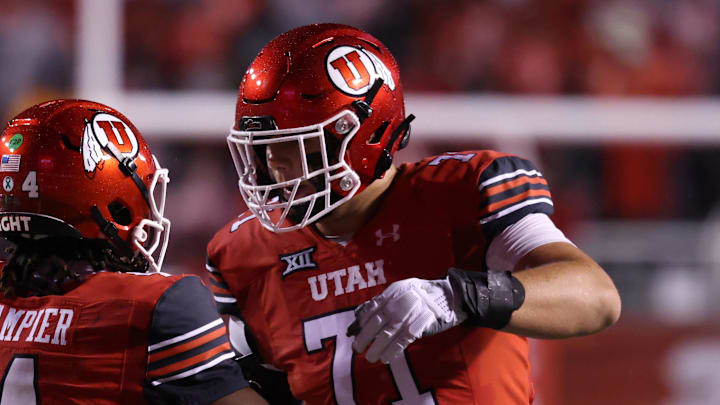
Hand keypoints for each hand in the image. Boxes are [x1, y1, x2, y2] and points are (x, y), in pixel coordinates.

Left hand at [346, 277, 466, 363]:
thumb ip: (381, 301)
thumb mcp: (399, 290)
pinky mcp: (421, 324)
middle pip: (378, 322)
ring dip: (378, 347)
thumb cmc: (418, 296)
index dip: (362, 322)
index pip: (372, 308)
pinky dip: (393, 350)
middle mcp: (401, 301)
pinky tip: (386, 357)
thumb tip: (360, 316)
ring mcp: (411, 313)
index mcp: (394, 291)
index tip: (354, 333)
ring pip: (389, 333)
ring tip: (371, 357)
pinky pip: (403, 340)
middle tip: (358, 348)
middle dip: (366, 337)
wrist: (445, 297)